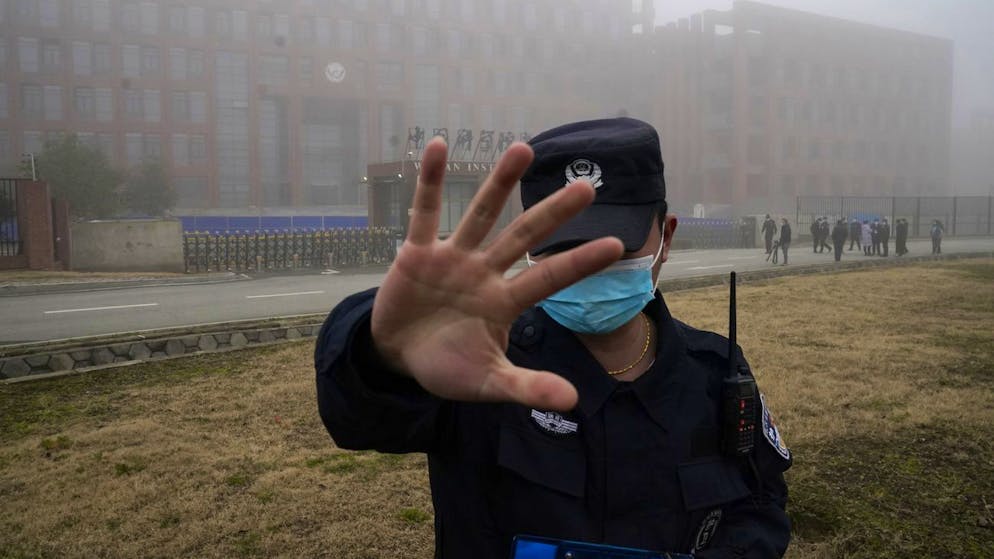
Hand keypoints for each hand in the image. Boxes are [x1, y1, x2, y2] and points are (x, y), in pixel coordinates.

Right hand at [370, 138, 622, 410]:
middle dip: (554, 213)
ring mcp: (453, 258)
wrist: (397, 357)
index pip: (549, 278)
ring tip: (523, 148)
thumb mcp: (487, 383)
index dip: (578, 262)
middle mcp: (485, 272)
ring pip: (480, 214)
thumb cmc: (446, 367)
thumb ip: (526, 388)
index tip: (616, 244)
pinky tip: (436, 145)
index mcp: (505, 302)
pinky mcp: (417, 252)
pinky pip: (423, 211)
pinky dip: (429, 181)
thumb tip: (574, 402)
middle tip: (588, 187)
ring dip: (500, 183)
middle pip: (524, 236)